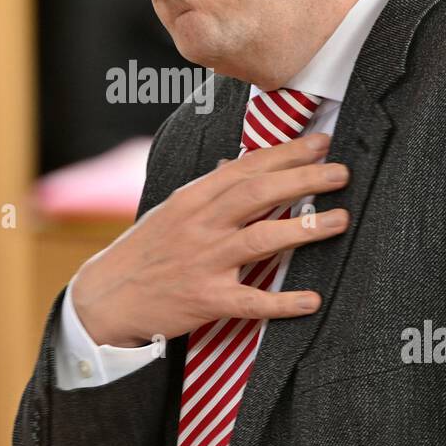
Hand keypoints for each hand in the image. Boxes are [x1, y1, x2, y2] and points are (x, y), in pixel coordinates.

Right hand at [71, 132, 349, 347]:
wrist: (105, 298)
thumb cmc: (144, 252)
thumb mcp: (170, 211)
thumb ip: (205, 191)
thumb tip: (233, 164)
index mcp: (191, 199)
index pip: (245, 168)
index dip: (286, 153)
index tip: (320, 143)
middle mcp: (199, 225)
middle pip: (258, 194)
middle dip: (303, 179)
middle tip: (340, 172)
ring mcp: (203, 262)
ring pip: (261, 240)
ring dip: (304, 229)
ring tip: (339, 220)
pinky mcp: (205, 300)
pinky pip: (251, 301)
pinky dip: (283, 302)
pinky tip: (312, 299)